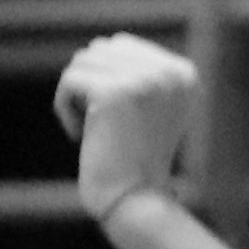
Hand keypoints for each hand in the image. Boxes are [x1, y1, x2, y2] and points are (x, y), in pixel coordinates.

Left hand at [55, 35, 200, 223]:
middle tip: (98, 125)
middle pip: (102, 49)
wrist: (135, 203)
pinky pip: (70, 79)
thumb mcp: (146, 113)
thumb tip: (101, 46)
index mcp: (185, 74)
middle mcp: (170, 72)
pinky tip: (78, 136)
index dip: (104, 78)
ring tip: (89, 130)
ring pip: (84, 61)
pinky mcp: (115, 92)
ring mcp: (145, 79)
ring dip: (76, 95)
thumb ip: (135, 75)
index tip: (111, 118)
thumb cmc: (134, 164)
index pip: (124, 45)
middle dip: (90, 84)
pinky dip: (64, 107)